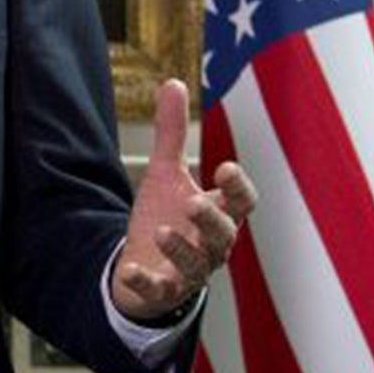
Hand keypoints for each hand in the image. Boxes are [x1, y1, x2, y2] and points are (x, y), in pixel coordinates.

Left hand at [112, 79, 258, 321]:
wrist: (145, 264)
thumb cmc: (166, 216)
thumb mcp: (166, 174)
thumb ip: (172, 134)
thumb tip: (173, 82)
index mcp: (219, 213)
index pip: (242, 202)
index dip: (237, 186)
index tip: (224, 167)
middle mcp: (212, 245)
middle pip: (224, 234)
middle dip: (211, 219)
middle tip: (193, 202)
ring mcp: (189, 271)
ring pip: (197, 265)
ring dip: (181, 248)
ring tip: (160, 230)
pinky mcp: (164, 290)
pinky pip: (160, 290)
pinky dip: (147, 282)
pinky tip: (130, 271)